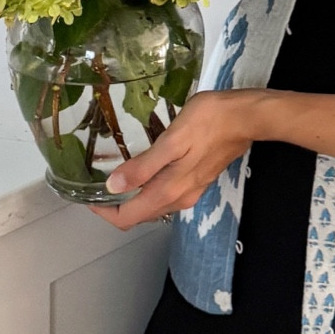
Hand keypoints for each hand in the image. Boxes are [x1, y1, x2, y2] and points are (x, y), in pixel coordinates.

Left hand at [88, 89, 263, 230]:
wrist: (246, 116)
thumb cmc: (208, 121)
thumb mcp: (172, 140)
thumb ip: (143, 167)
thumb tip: (113, 188)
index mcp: (170, 191)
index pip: (128, 217)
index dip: (104, 211)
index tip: (88, 195)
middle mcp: (179, 199)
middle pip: (139, 215)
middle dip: (116, 205)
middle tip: (97, 182)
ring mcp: (191, 191)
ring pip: (152, 205)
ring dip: (132, 197)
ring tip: (115, 173)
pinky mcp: (197, 179)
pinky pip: (165, 193)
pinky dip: (148, 188)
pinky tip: (143, 167)